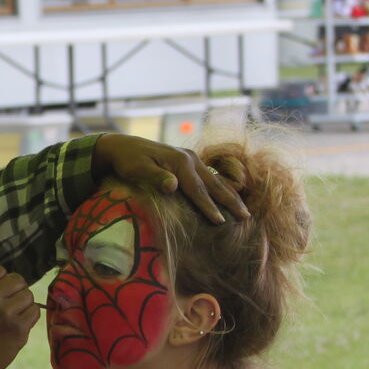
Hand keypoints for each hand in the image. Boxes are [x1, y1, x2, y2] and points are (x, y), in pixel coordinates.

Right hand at [0, 266, 40, 368]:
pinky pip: (35, 312)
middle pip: (18, 280)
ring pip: (29, 296)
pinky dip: (29, 319)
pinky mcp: (18, 328)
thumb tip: (7, 281)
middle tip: (10, 306)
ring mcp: (5, 313)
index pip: (0, 270)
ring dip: (24, 306)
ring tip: (12, 319)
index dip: (2, 282)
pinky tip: (16, 328)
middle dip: (17, 291)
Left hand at [91, 133, 249, 222]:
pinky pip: (208, 177)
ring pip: (214, 180)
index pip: (197, 189)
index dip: (209, 206)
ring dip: (230, 195)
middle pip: (213, 184)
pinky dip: (220, 187)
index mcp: (180, 162)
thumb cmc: (127, 161)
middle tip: (246, 216)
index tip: (221, 222)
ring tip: (244, 209)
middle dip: (230, 201)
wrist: (122, 146)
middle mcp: (189, 159)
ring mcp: (190, 158)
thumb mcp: (137, 170)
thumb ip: (155, 178)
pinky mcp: (188, 161)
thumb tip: (173, 186)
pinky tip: (229, 196)